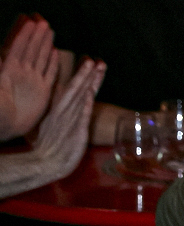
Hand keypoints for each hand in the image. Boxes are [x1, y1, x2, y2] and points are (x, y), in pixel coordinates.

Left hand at [0, 18, 60, 139]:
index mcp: (9, 71)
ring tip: (49, 32)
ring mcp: (32, 82)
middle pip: (31, 51)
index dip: (24, 36)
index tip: (30, 22)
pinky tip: (55, 54)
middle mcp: (22, 74)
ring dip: (44, 46)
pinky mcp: (43, 92)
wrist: (5, 128)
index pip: (18, 49)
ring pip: (40, 59)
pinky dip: (53, 64)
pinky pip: (50, 75)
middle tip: (43, 23)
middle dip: (36, 36)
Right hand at [33, 58, 103, 181]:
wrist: (45, 164)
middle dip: (87, 74)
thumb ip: (61, 113)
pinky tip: (89, 93)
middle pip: (76, 89)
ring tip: (96, 67)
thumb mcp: (54, 125)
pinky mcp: (76, 132)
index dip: (83, 77)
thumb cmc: (52, 147)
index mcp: (58, 110)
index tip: (92, 63)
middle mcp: (63, 112)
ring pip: (80, 97)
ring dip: (88, 82)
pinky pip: (81, 115)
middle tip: (97, 61)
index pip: (72, 90)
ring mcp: (69, 121)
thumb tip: (68, 101)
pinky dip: (85, 104)